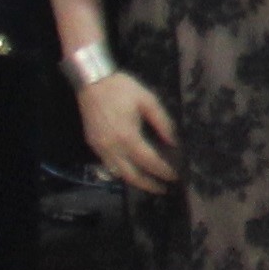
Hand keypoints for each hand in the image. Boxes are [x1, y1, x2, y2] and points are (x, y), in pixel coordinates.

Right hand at [77, 70, 180, 191]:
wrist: (92, 81)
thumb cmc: (122, 88)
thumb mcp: (148, 101)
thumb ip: (163, 123)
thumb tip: (174, 143)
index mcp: (127, 136)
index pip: (149, 161)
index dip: (163, 171)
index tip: (176, 176)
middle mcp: (112, 147)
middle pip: (132, 175)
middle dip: (149, 185)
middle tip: (164, 188)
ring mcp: (100, 147)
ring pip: (118, 173)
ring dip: (135, 181)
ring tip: (151, 184)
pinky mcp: (93, 144)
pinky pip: (109, 165)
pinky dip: (122, 171)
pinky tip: (133, 170)